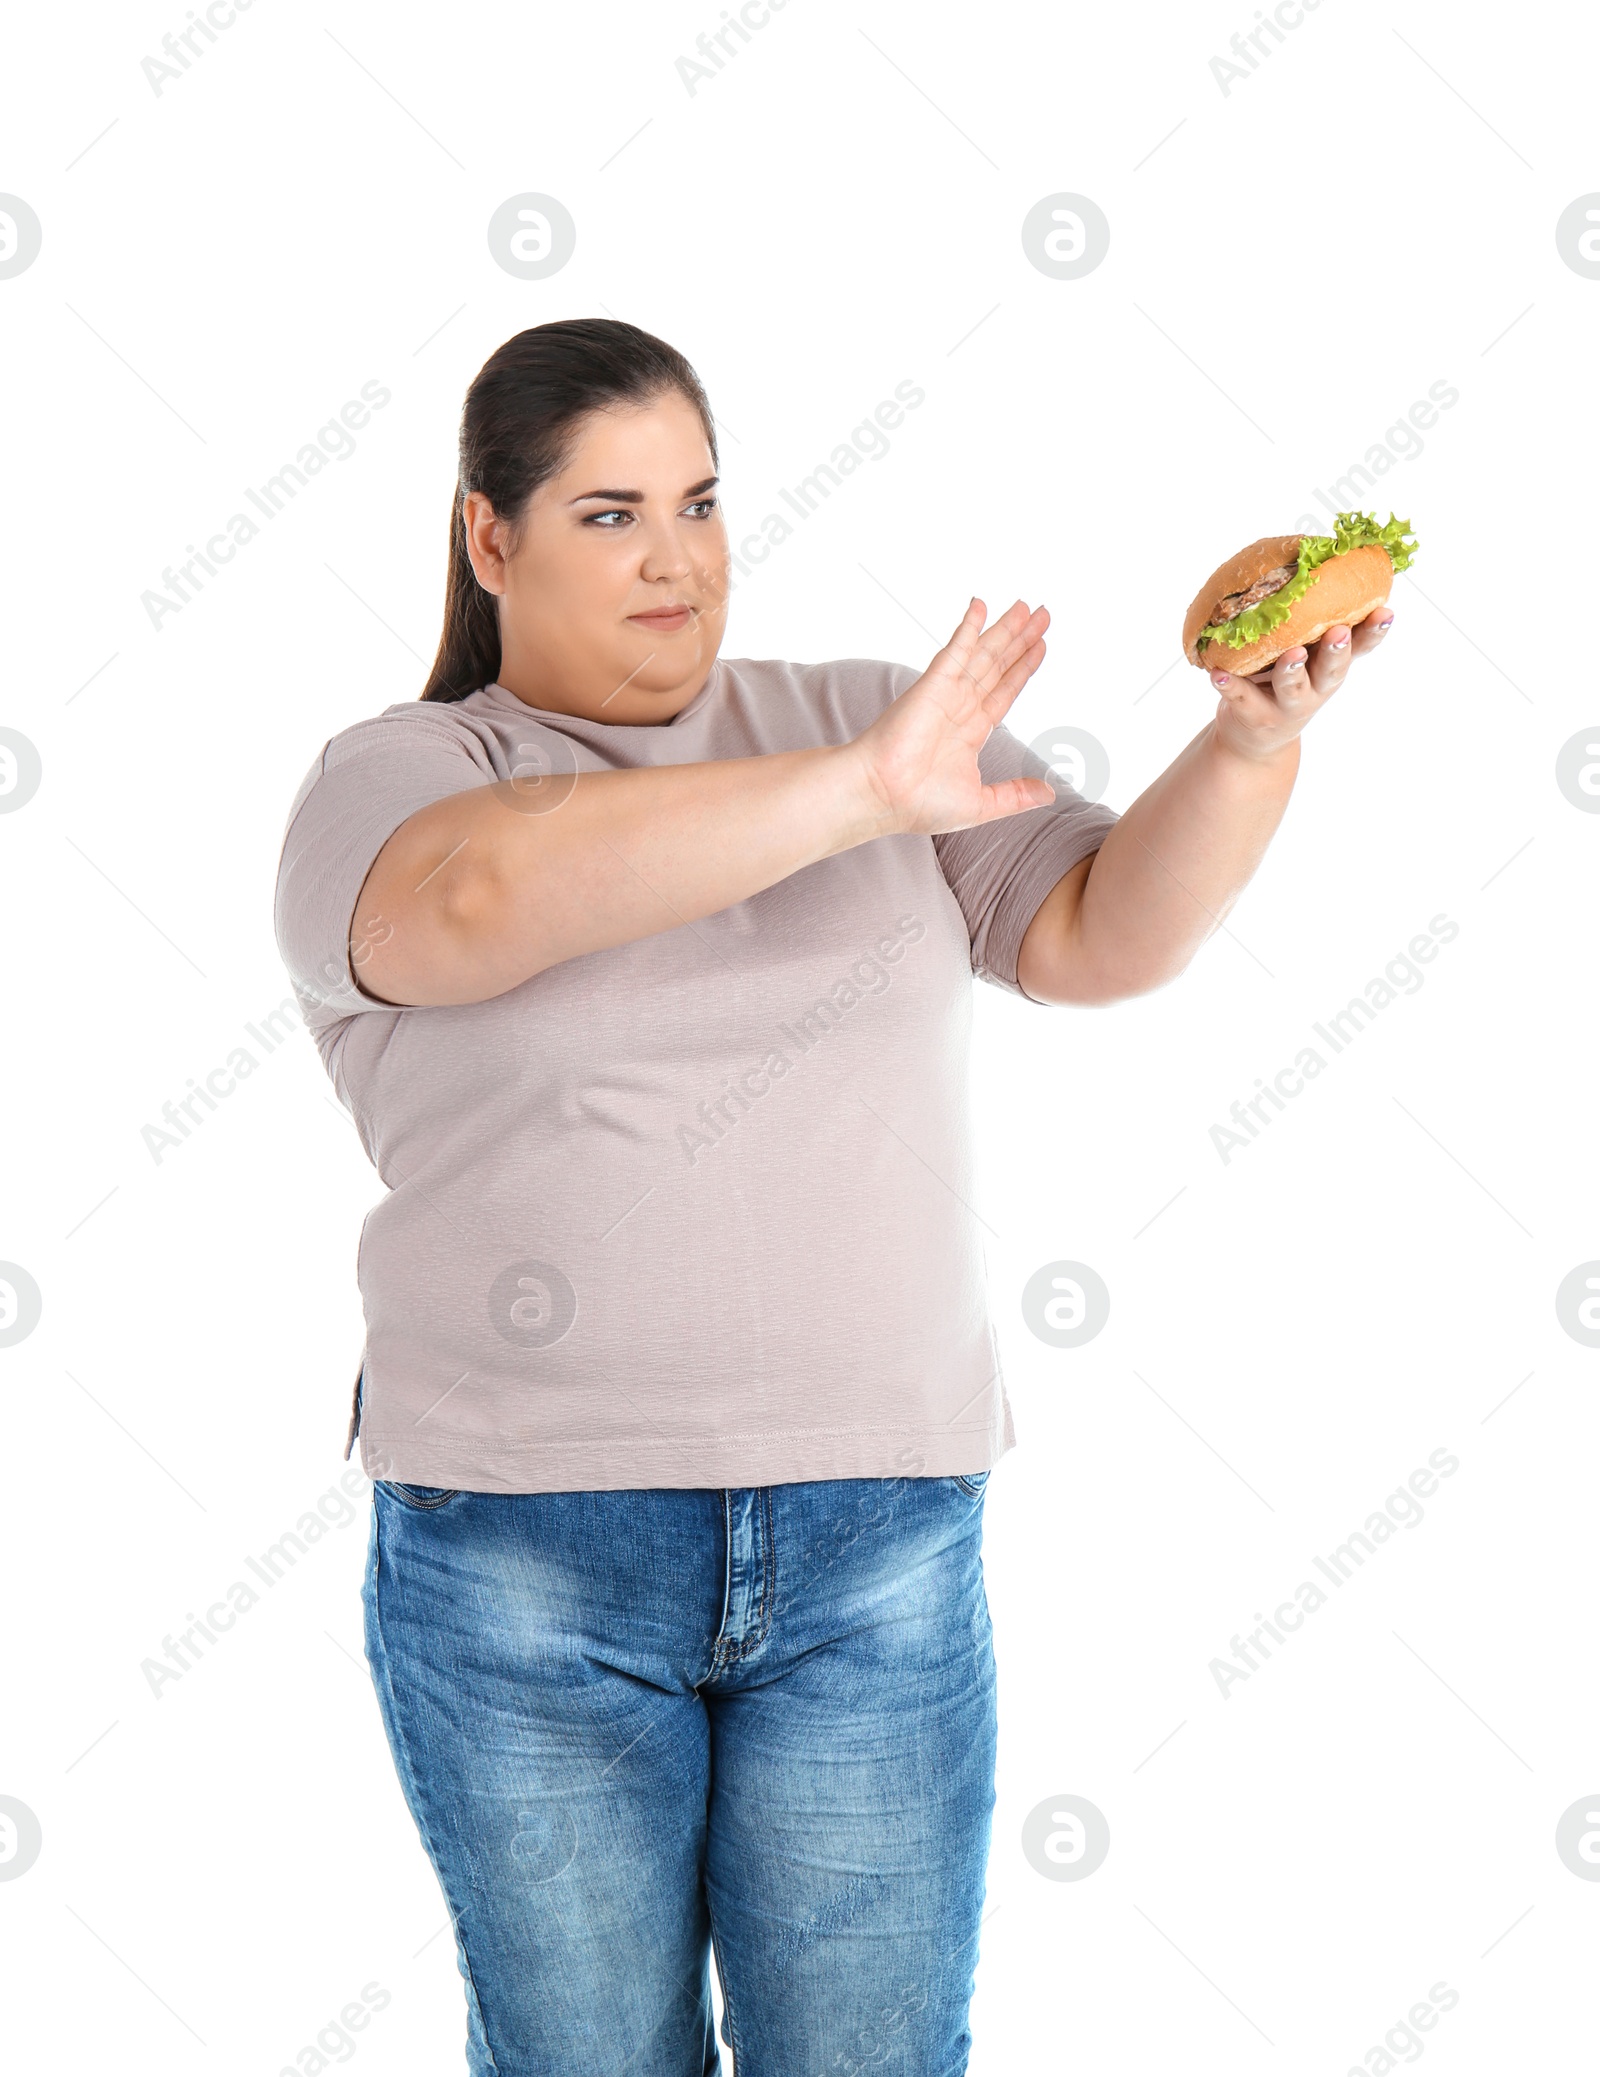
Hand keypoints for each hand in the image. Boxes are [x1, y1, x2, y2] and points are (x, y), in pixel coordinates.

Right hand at [848, 597, 1055, 836]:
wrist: (884, 796)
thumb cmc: (920, 804)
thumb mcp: (982, 803)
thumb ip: (1015, 794)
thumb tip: (1049, 792)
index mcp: (971, 731)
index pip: (1004, 691)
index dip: (1023, 668)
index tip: (1040, 647)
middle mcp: (960, 707)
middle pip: (998, 665)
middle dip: (1020, 640)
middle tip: (1042, 614)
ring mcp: (947, 693)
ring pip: (983, 654)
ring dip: (1004, 629)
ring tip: (1027, 607)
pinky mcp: (933, 684)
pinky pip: (956, 650)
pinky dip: (968, 628)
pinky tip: (981, 606)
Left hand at [1208, 606, 1394, 763]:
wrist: (1257, 737)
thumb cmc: (1286, 680)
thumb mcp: (1307, 654)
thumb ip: (1312, 624)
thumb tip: (1311, 557)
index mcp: (1331, 665)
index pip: (1360, 646)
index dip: (1374, 632)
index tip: (1386, 612)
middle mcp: (1316, 687)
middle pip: (1332, 669)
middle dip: (1337, 651)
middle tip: (1338, 632)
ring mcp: (1287, 704)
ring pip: (1292, 687)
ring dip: (1292, 670)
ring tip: (1291, 654)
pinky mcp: (1255, 714)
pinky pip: (1241, 697)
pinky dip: (1230, 685)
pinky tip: (1218, 674)